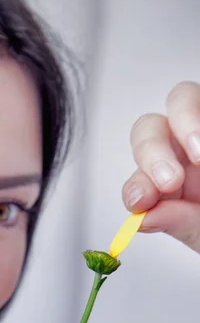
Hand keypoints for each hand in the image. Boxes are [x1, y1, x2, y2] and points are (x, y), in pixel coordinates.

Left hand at [123, 81, 199, 251]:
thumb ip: (182, 224)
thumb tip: (143, 219)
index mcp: (170, 185)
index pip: (140, 176)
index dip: (136, 184)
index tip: (142, 199)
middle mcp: (183, 152)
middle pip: (150, 129)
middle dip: (152, 152)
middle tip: (171, 180)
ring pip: (182, 98)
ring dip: (186, 121)